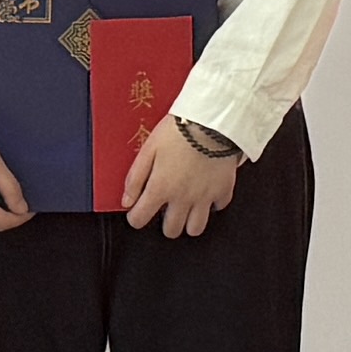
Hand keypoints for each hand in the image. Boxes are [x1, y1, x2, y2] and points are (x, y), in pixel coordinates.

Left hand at [122, 118, 247, 235]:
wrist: (213, 120)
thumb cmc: (179, 130)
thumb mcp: (149, 149)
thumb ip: (135, 178)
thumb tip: (127, 202)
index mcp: (161, 188)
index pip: (140, 220)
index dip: (135, 217)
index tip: (138, 211)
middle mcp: (182, 198)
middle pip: (171, 230)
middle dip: (165, 223)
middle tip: (165, 209)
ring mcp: (205, 197)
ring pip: (196, 228)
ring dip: (189, 221)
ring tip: (186, 208)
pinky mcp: (224, 189)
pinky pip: (218, 207)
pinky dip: (212, 204)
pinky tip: (207, 192)